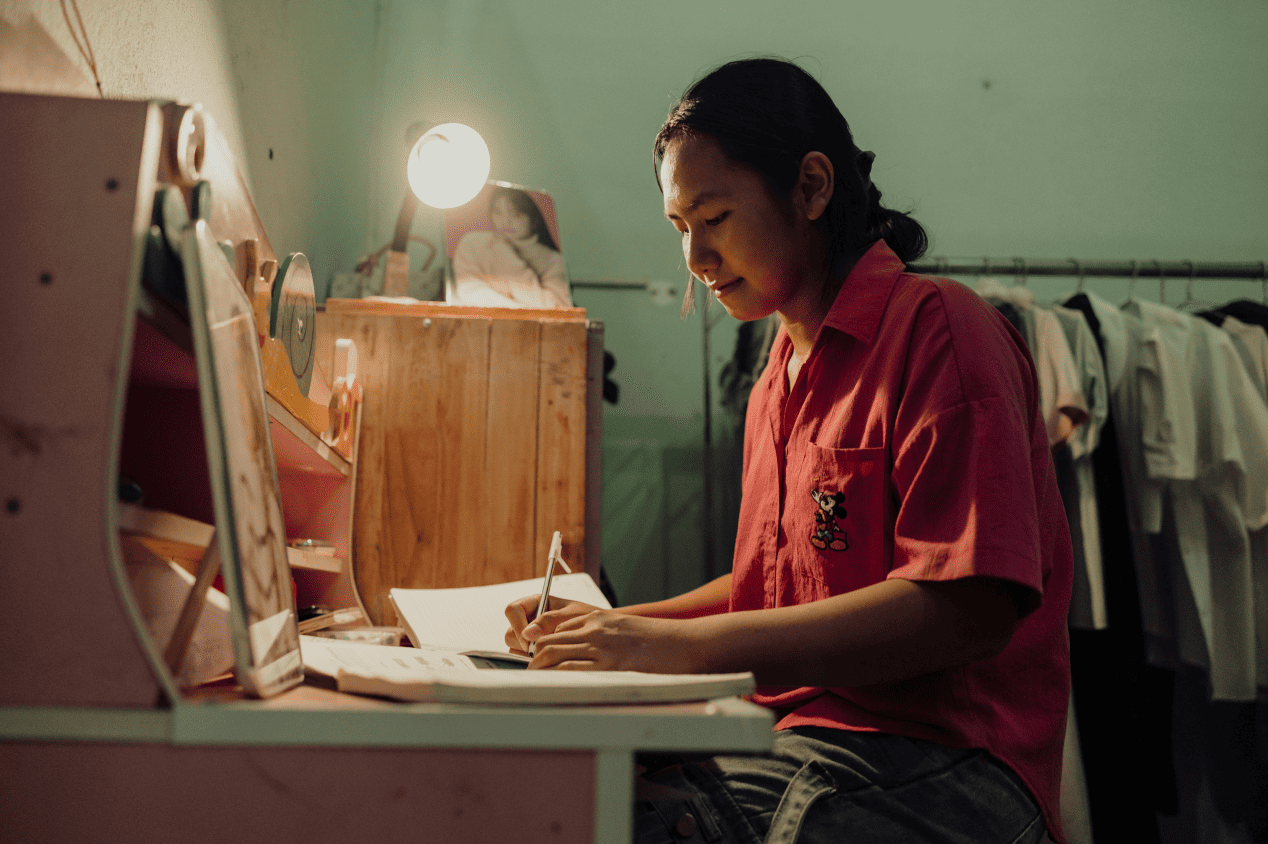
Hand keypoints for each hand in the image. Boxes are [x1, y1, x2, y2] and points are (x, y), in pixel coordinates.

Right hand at [503, 595, 600, 653]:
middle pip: (511, 633)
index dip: (517, 623)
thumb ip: (549, 620)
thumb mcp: (571, 615)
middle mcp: (530, 621)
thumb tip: (528, 633)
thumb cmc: (588, 618)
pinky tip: (551, 662)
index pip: (513, 610)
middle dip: (523, 644)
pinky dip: (535, 662)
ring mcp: (531, 639)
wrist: (602, 632)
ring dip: (529, 655)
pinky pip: (524, 660)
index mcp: (536, 604)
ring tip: (552, 655)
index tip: (529, 637)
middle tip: (542, 650)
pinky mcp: (534, 654)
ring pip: (515, 649)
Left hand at [527, 610, 697, 673]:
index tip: (535, 655)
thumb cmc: (655, 639)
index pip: (555, 627)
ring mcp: (601, 647)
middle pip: (549, 641)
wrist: (682, 643)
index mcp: (597, 617)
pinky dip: (556, 678)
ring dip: (539, 670)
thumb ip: (599, 633)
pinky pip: (572, 671)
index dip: (540, 643)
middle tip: (530, 672)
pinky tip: (552, 687)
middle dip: (534, 658)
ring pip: (554, 655)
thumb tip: (578, 650)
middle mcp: (595, 629)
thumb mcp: (622, 627)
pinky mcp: (609, 666)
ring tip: (535, 682)